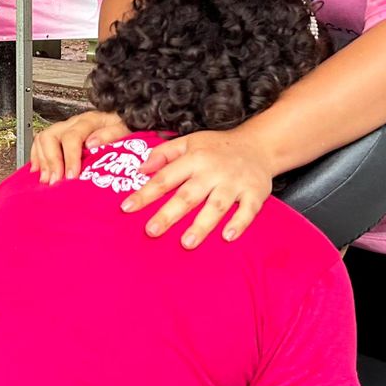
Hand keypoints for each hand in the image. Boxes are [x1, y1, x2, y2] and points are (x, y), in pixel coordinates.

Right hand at [29, 110, 128, 184]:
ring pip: (42, 139)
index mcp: (89, 120)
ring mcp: (64, 129)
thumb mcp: (125, 129)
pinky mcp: (59, 137)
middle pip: (51, 137)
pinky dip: (37, 158)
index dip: (69, 158)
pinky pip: (40, 143)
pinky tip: (38, 171)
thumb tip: (92, 143)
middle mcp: (73, 123)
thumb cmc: (125, 128)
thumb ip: (111, 134)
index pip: (72, 137)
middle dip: (51, 161)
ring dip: (42, 161)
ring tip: (47, 180)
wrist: (124, 121)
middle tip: (55, 181)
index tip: (71, 176)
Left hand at [123, 129, 274, 249]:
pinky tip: (227, 237)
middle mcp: (213, 171)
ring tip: (186, 243)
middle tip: (151, 231)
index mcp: (194, 158)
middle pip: (188, 195)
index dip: (146, 193)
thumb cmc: (217, 148)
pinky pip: (248, 210)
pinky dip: (239, 223)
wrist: (259, 145)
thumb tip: (140, 169)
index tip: (126, 208)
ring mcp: (235, 182)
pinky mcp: (255, 193)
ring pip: (216, 205)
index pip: (165, 177)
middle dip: (169, 213)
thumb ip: (164, 153)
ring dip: (202, 224)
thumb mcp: (189, 142)